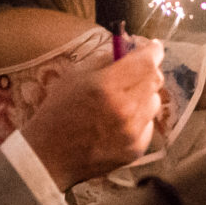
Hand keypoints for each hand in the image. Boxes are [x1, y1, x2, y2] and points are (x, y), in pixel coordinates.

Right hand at [22, 40, 165, 187]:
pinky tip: (120, 121)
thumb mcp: (75, 77)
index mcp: (107, 87)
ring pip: (155, 102)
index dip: (153, 51)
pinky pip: (148, 124)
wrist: (49, 157)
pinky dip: (140, 118)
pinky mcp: (136, 149)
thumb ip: (106, 60)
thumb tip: (130, 49)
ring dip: (144, 95)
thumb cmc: (57, 112)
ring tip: (123, 99)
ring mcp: (133, 132)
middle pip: (155, 80)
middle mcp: (125, 109)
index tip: (153, 47)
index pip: (147, 62)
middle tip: (137, 70)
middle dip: (148, 71)